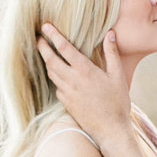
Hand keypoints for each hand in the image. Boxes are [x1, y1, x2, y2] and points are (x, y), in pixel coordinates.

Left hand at [37, 23, 131, 143]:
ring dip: (46, 61)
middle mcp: (72, 80)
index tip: (46, 26)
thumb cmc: (117, 103)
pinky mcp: (66, 103)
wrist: (110, 130)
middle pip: (50, 60)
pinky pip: (57, 86)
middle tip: (38, 37)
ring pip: (51, 73)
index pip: (64, 48)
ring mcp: (67, 93)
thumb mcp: (118, 76)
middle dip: (42, 47)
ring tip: (45, 52)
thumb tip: (110, 34)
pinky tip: (58, 74)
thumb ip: (112, 53)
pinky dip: (55, 77)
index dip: (53, 35)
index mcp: (85, 71)